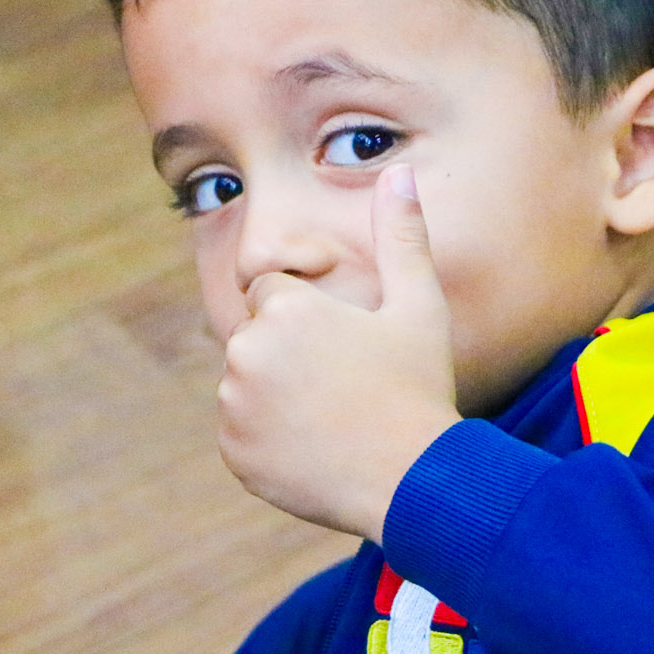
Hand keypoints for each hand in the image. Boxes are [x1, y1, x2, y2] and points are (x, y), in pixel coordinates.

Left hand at [217, 164, 461, 541]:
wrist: (413, 481)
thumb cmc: (420, 387)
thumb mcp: (419, 306)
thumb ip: (402, 235)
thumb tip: (398, 172)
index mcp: (287, 309)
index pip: (274, 291)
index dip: (311, 314)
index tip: (346, 344)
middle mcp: (248, 352)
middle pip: (257, 336)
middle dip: (291, 352)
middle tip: (344, 384)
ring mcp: (235, 407)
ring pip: (246, 383)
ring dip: (276, 393)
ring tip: (332, 416)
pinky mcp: (233, 452)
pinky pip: (242, 432)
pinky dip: (268, 438)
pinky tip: (316, 447)